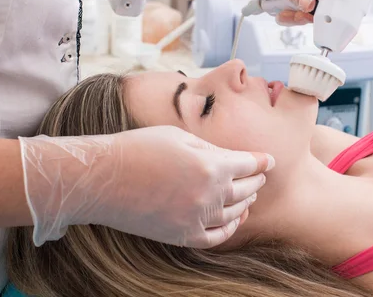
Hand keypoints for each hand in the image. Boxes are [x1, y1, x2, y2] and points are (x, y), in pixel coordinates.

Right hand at [19, 126, 273, 247]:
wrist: (103, 179)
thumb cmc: (138, 148)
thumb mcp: (179, 136)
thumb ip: (210, 148)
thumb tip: (230, 157)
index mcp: (211, 166)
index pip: (249, 165)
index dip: (262, 162)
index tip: (269, 161)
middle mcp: (210, 195)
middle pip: (246, 190)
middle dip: (256, 181)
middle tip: (259, 176)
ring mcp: (196, 218)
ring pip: (234, 213)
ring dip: (246, 203)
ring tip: (249, 196)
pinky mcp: (181, 235)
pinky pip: (216, 237)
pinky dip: (229, 228)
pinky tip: (234, 220)